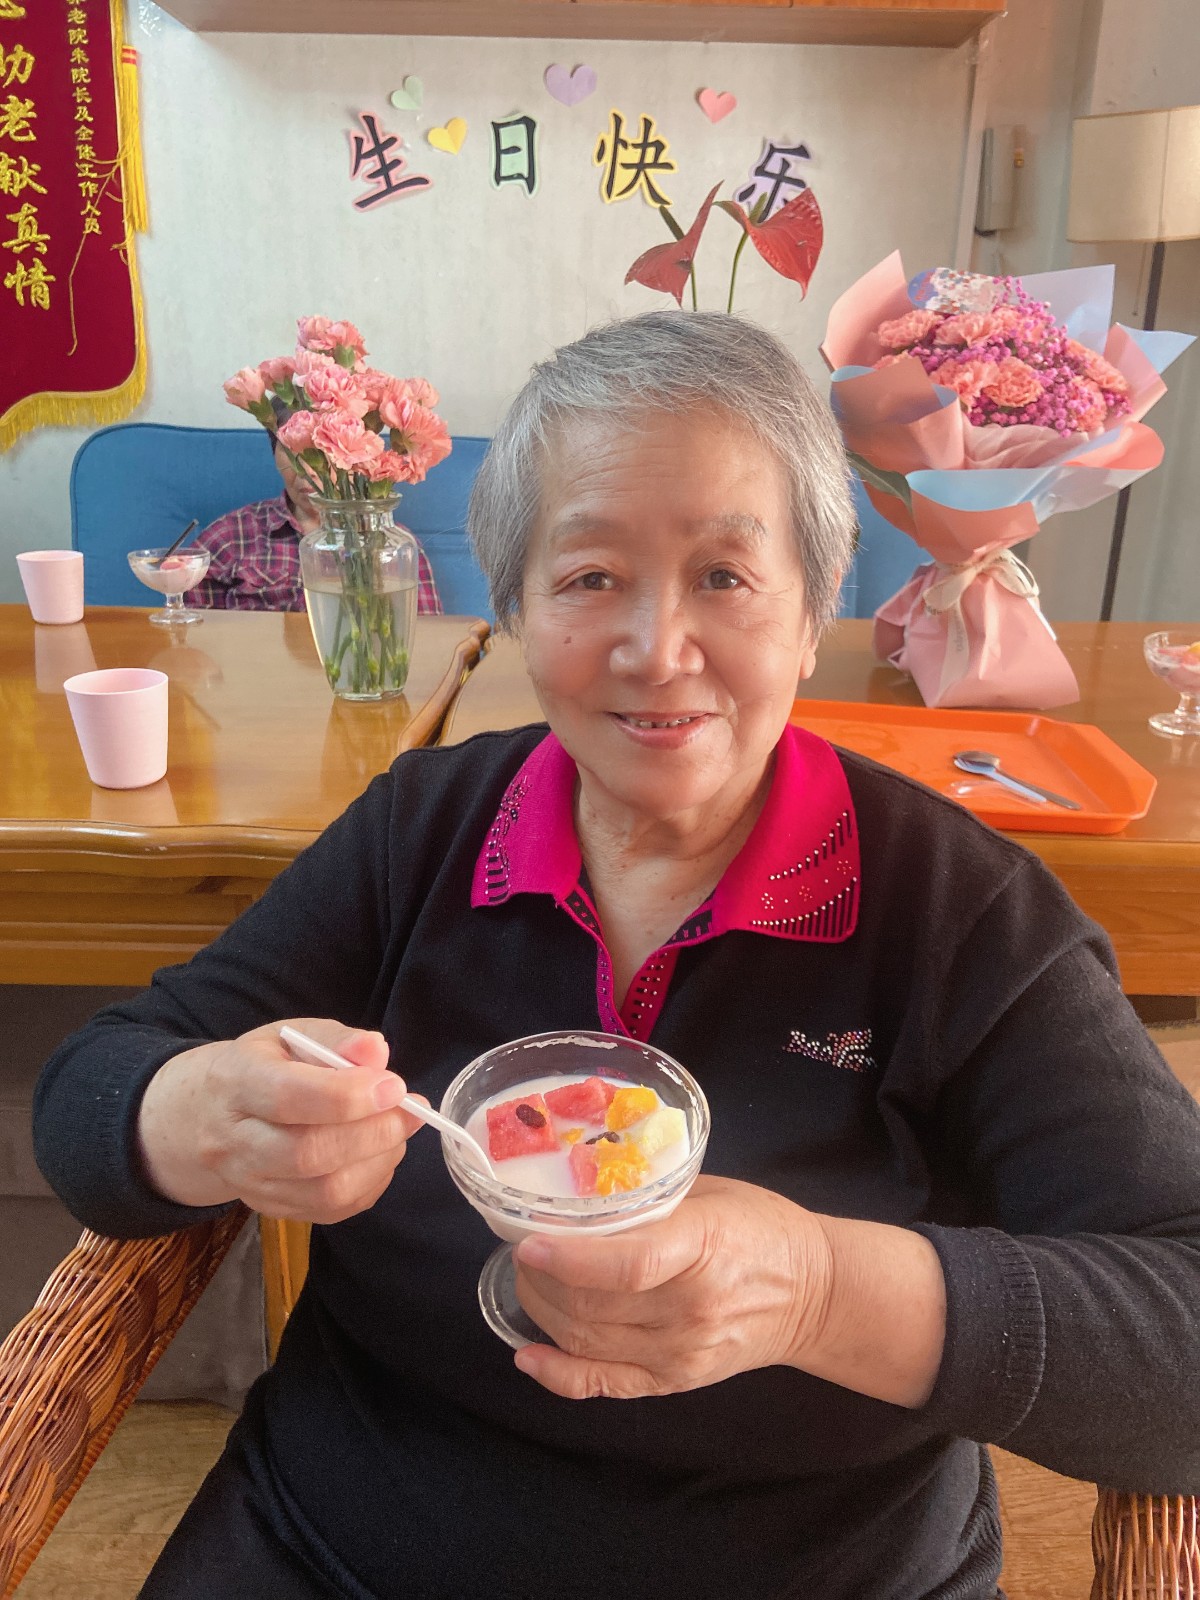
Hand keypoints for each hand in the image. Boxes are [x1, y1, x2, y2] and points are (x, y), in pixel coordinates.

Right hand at [136, 1018, 424, 1223]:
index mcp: (235, 1084)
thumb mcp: (289, 1036)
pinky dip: (369, 1185)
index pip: (290, 1097)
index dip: (349, 1096)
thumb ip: (335, 1040)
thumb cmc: (259, 1068)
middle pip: (308, 1154)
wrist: (202, 1118)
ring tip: (397, 1131)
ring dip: (378, 1162)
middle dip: (373, 1134)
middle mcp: (234, 1142)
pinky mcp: (272, 1211)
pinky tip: (379, 1155)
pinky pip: (331, 1211)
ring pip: (324, 1192)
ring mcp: (250, 1185)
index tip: (394, 1086)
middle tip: (409, 1111)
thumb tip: (377, 1051)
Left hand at [511, 1175, 831, 1400]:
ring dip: (541, 1312)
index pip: (627, 1264)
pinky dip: (558, 1374)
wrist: (816, 1295)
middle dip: (539, 1279)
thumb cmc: (762, 1228)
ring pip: (587, 1341)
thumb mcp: (710, 1195)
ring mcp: (681, 1353)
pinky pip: (604, 1385)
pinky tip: (528, 1354)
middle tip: (520, 1249)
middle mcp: (690, 1309)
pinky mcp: (674, 1382)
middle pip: (593, 1305)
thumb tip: (576, 1197)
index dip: (569, 1258)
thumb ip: (647, 1201)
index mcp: (702, 1248)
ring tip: (528, 1281)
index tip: (527, 1241)